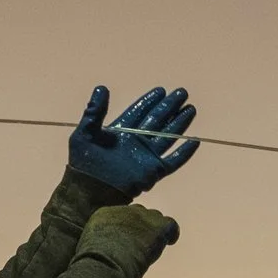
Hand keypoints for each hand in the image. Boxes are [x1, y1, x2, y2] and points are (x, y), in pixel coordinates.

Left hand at [67, 85, 198, 197]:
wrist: (89, 190)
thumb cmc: (84, 163)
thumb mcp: (85, 133)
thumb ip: (94, 112)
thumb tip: (102, 88)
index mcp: (121, 131)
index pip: (139, 111)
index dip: (150, 101)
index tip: (161, 90)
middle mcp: (136, 141)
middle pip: (157, 120)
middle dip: (169, 106)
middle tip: (182, 92)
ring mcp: (146, 156)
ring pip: (168, 136)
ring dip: (179, 123)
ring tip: (190, 109)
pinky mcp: (154, 171)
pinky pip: (173, 161)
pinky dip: (184, 153)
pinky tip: (194, 141)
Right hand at [77, 203, 179, 269]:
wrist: (105, 264)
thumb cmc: (93, 265)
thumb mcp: (86, 251)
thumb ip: (95, 250)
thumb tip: (92, 268)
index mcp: (104, 214)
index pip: (119, 215)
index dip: (125, 228)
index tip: (125, 239)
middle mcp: (123, 211)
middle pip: (138, 212)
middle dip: (140, 226)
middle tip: (140, 243)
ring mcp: (142, 217)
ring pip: (154, 217)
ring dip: (154, 230)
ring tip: (154, 244)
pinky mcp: (156, 226)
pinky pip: (170, 224)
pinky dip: (171, 234)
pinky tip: (170, 242)